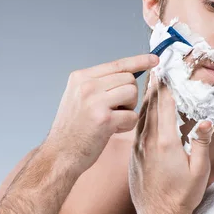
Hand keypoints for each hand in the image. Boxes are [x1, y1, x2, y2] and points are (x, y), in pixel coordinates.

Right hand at [45, 53, 158, 174]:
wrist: (60, 154)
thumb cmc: (73, 129)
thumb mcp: (78, 97)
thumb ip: (99, 84)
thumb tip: (129, 75)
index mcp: (80, 77)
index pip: (116, 64)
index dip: (138, 61)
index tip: (154, 59)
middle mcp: (87, 85)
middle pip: (128, 79)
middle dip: (129, 95)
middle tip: (114, 110)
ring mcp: (95, 101)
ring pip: (133, 94)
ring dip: (128, 109)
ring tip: (112, 119)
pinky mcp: (104, 119)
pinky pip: (132, 115)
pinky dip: (126, 126)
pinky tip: (111, 131)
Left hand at [128, 73, 213, 213]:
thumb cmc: (181, 196)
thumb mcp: (199, 170)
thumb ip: (201, 143)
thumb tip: (206, 122)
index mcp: (165, 142)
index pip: (163, 106)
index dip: (163, 86)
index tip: (164, 70)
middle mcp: (147, 142)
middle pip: (149, 107)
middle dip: (153, 87)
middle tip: (154, 69)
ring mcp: (138, 149)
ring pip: (141, 117)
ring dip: (145, 100)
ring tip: (149, 85)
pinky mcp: (133, 156)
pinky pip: (136, 130)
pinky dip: (141, 116)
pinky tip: (143, 113)